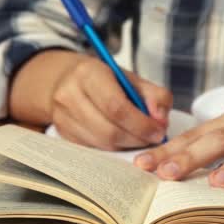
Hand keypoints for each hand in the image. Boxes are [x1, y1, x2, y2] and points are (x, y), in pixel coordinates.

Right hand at [10, 51, 172, 150]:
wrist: (66, 80)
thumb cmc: (103, 79)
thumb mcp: (131, 79)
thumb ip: (154, 95)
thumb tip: (161, 120)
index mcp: (88, 73)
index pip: (116, 106)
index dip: (141, 124)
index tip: (158, 131)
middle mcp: (69, 95)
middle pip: (108, 130)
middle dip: (137, 139)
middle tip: (153, 138)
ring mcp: (62, 117)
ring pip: (102, 143)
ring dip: (126, 145)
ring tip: (139, 137)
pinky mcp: (63, 134)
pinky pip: (94, 149)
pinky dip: (113, 148)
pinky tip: (122, 139)